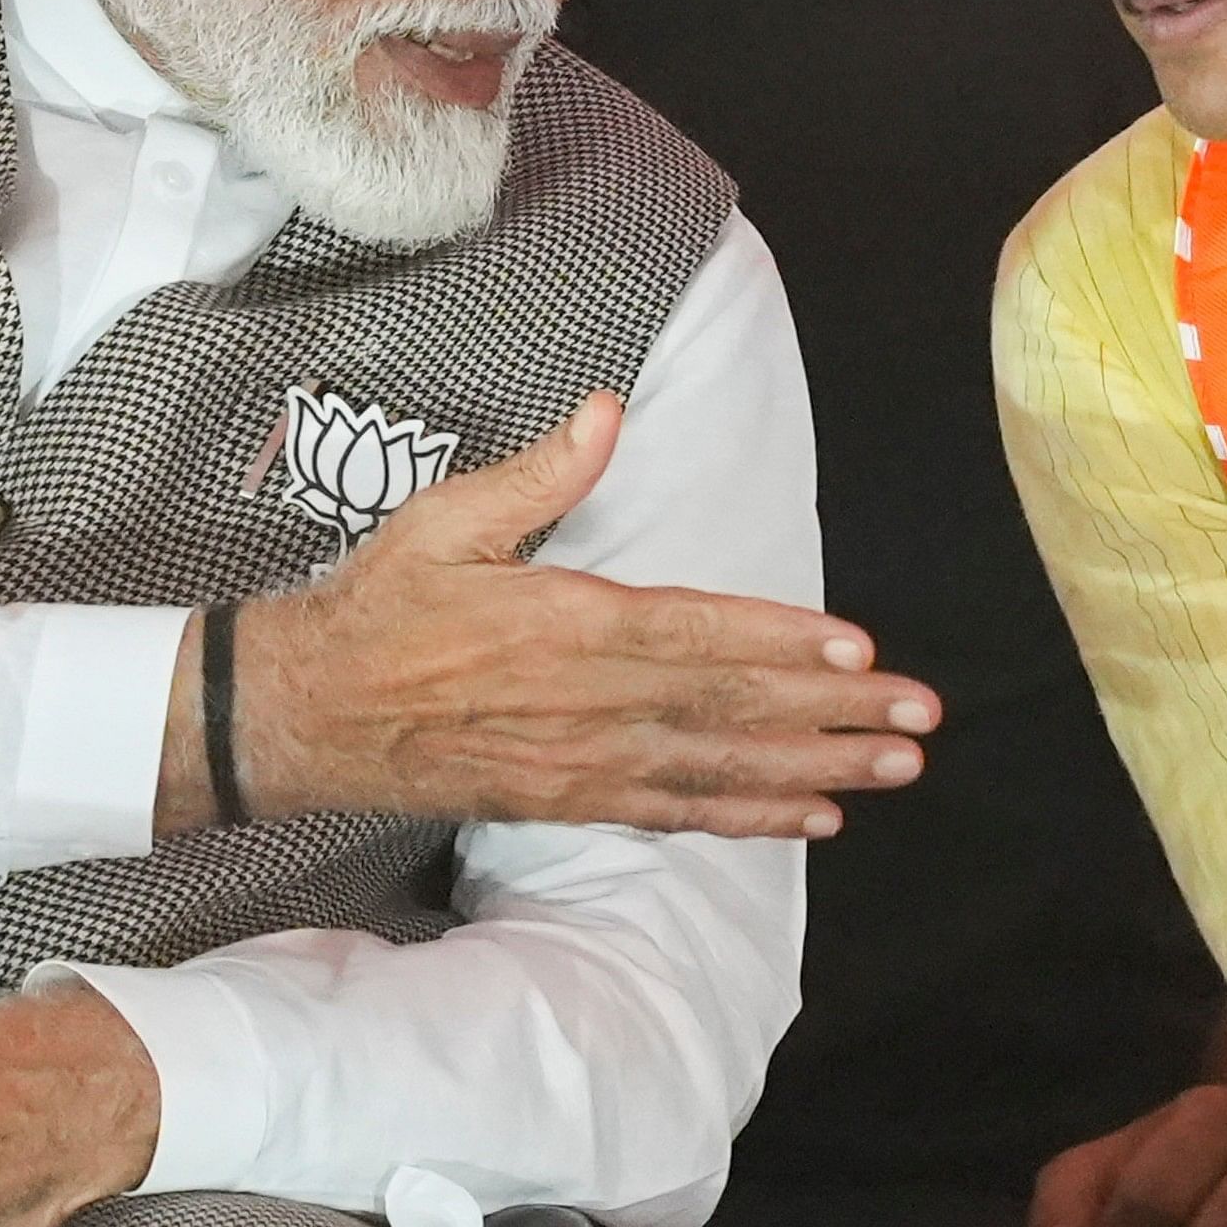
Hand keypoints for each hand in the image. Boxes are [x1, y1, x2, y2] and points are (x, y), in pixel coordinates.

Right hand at [173, 393, 943, 840]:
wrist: (305, 714)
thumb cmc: (380, 606)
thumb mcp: (447, 519)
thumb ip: (540, 473)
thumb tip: (609, 410)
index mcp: (565, 622)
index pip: (696, 632)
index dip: (782, 643)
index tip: (859, 649)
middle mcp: (588, 701)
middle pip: (731, 708)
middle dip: (834, 713)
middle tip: (920, 717)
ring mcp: (582, 760)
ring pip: (719, 767)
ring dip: (815, 768)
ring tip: (895, 768)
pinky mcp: (570, 800)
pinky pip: (675, 812)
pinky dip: (748, 816)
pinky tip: (814, 815)